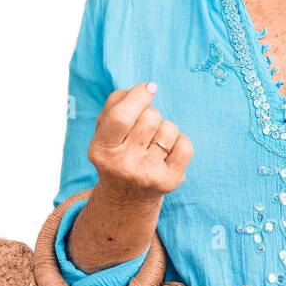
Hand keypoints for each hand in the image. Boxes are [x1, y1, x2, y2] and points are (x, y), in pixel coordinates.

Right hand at [87, 82, 192, 197]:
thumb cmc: (117, 152)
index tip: (150, 88)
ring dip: (165, 129)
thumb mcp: (104, 131)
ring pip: (169, 129)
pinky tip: (167, 153)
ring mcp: (147, 175)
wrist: (126, 198)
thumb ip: (115, 104)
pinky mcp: (169, 181)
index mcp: (101, 150)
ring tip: (153, 144)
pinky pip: (185, 145)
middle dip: (151, 114)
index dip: (139, 96)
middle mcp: (122, 165)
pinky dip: (180, 142)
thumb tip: (147, 88)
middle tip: (144, 129)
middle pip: (150, 117)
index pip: (121, 116)